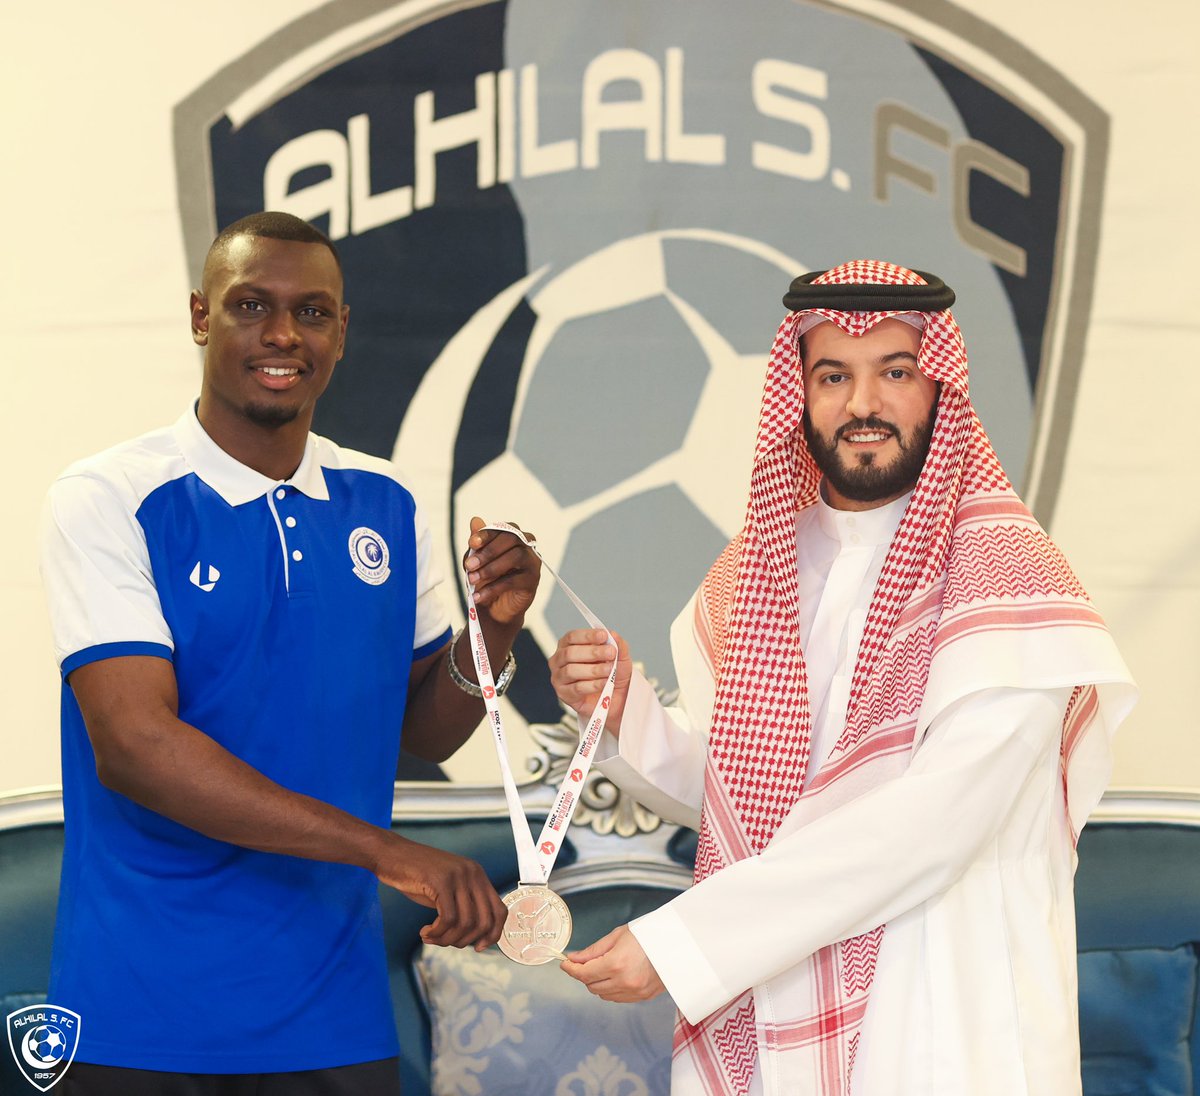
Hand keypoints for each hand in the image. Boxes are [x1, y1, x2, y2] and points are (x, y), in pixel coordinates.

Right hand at [374, 832, 506, 950]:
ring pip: (465, 923)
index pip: (500, 911)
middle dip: (465, 941)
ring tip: (430, 938)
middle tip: (444, 942)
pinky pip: (448, 918)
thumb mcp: (447, 889)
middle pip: (485, 921)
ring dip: (446, 939)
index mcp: (478, 875)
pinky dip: (437, 933)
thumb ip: (463, 905)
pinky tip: (424, 932)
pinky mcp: (441, 881)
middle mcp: (473, 873)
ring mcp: (458, 876)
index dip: (493, 934)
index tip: (478, 948)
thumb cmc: (416, 875)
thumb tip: (475, 936)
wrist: (391, 854)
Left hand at [463, 516, 540, 625]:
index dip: (487, 533)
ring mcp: (532, 562)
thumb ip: (477, 542)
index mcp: (514, 536)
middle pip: (512, 539)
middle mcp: (527, 545)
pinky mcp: (533, 580)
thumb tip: (475, 520)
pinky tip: (479, 595)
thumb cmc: (488, 578)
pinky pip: (514, 581)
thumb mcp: (477, 559)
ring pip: (515, 557)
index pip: (503, 528)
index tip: (472, 543)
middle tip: (469, 565)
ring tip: (472, 579)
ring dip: (490, 569)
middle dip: (488, 552)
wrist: (495, 606)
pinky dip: (493, 588)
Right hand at [549, 628, 632, 733]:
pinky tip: (604, 682)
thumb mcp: (620, 656)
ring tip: (609, 670)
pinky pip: (576, 688)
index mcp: (568, 646)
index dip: (587, 636)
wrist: (616, 697)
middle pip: (570, 653)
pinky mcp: (564, 694)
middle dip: (592, 652)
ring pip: (571, 671)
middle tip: (611, 653)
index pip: (572, 637)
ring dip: (593, 670)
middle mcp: (560, 660)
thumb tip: (613, 634)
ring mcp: (559, 678)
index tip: (603, 636)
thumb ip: (618, 644)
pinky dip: (592, 685)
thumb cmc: (612, 673)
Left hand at [561, 924, 665, 1001]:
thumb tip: (574, 959)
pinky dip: (610, 989)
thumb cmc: (649, 934)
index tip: (565, 964)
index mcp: (616, 964)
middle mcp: (624, 982)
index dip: (571, 970)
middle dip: (584, 974)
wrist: (677, 943)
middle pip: (591, 986)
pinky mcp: (643, 997)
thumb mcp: (618, 935)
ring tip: (601, 967)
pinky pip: (617, 998)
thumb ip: (594, 950)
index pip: (584, 974)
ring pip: (603, 995)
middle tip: (584, 962)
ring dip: (596, 983)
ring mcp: (634, 992)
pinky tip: (614, 976)